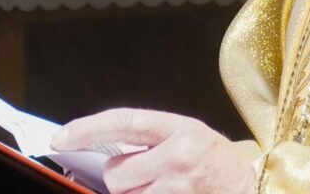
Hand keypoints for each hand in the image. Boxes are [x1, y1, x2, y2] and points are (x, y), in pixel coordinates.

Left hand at [53, 108, 254, 193]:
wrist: (249, 185)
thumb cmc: (214, 160)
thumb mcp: (186, 135)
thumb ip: (149, 139)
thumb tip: (101, 148)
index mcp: (179, 129)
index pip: (122, 122)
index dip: (86, 129)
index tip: (60, 137)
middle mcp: (178, 157)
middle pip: (116, 173)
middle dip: (122, 177)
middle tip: (146, 174)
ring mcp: (178, 188)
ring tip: (162, 187)